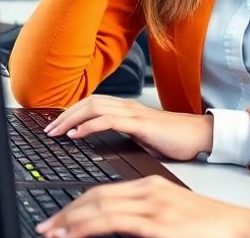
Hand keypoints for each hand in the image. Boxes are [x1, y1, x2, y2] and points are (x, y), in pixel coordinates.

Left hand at [35, 176, 249, 237]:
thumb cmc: (214, 230)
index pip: (103, 192)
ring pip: (98, 207)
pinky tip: (72, 234)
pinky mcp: (158, 224)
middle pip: (95, 196)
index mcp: (151, 188)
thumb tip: (118, 230)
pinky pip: (113, 222)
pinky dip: (87, 228)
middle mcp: (149, 192)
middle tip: (47, 227)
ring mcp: (153, 207)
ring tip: (51, 232)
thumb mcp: (173, 220)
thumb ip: (144, 221)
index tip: (59, 220)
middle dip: (66, 213)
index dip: (77, 206)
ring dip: (69, 221)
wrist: (247, 229)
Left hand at [43, 95, 211, 161]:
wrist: (201, 136)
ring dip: (71, 119)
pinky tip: (77, 135)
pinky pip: (109, 120)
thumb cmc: (176, 139)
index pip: (91, 104)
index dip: (70, 112)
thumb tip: (104, 148)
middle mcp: (127, 106)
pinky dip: (88, 126)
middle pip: (87, 102)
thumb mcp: (143, 139)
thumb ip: (124, 138)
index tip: (55, 125)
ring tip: (57, 132)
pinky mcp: (140, 123)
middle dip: (64, 115)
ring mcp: (133, 113)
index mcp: (126, 109)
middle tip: (48, 130)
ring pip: (93, 107)